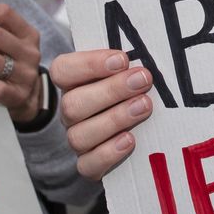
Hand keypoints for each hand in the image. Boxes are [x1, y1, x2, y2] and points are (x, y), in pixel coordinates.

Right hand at [49, 49, 154, 179]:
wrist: (140, 136)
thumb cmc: (134, 91)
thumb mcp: (130, 72)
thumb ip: (131, 62)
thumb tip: (151, 48)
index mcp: (74, 83)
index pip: (62, 70)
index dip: (89, 64)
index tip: (122, 59)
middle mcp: (71, 112)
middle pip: (72, 103)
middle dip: (111, 91)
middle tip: (143, 80)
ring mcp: (77, 139)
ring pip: (79, 135)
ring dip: (114, 119)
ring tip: (144, 106)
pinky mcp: (89, 165)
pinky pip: (87, 165)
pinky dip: (108, 153)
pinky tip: (130, 140)